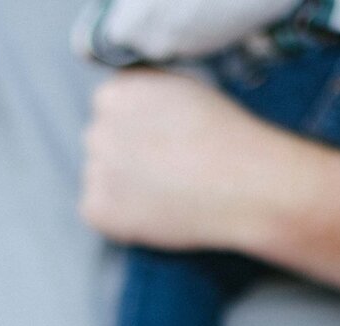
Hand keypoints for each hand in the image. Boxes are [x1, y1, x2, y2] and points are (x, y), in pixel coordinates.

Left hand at [81, 69, 282, 251]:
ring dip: (123, 187)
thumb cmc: (226, 138)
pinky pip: (99, 212)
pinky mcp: (97, 209)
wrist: (245, 186)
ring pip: (100, 178)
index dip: (139, 127)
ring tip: (168, 193)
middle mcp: (98, 128)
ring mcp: (95, 170)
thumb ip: (148, 98)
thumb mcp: (182, 91)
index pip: (112, 108)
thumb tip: (135, 115)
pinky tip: (157, 211)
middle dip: (126, 155)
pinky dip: (121, 218)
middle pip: (103, 142)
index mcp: (117, 92)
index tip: (163, 141)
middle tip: (166, 171)